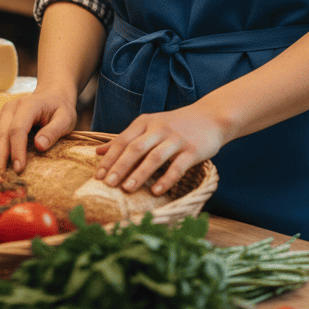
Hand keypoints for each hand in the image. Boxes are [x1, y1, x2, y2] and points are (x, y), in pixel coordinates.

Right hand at [0, 86, 77, 172]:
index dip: (17, 150)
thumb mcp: (65, 118)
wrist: (51, 95)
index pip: (18, 129)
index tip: (19, 168)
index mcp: (28, 106)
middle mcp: (10, 108)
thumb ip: (54, 131)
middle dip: (0, 157)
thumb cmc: (59, 109)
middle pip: (1, 134)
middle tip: (0, 178)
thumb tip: (39, 145)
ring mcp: (1, 114)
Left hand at [93, 104, 227, 196]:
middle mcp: (159, 129)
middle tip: (107, 184)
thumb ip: (125, 139)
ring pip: (154, 157)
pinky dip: (166, 179)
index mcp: (145, 122)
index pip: (123, 140)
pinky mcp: (192, 150)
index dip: (110, 158)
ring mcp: (176, 139)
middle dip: (120, 167)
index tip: (98, 175)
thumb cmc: (175, 125)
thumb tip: (97, 151)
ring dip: (140, 173)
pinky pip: (177, 166)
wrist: (210, 117)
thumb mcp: (149, 126)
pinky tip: (156, 191)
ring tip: (127, 189)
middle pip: (135, 148)